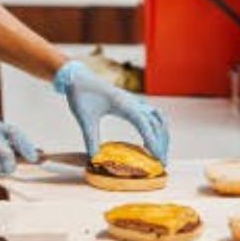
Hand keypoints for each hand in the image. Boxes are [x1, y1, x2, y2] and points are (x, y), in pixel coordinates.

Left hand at [53, 61, 169, 162]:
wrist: (77, 77)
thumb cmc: (80, 95)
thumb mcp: (84, 119)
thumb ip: (90, 139)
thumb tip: (95, 159)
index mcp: (123, 104)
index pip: (145, 124)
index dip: (153, 141)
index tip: (157, 158)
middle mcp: (133, 102)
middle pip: (156, 123)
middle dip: (162, 143)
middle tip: (162, 163)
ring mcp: (134, 101)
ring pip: (158, 118)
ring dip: (162, 134)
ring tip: (161, 152)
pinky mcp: (132, 102)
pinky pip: (152, 115)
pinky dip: (157, 127)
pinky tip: (151, 140)